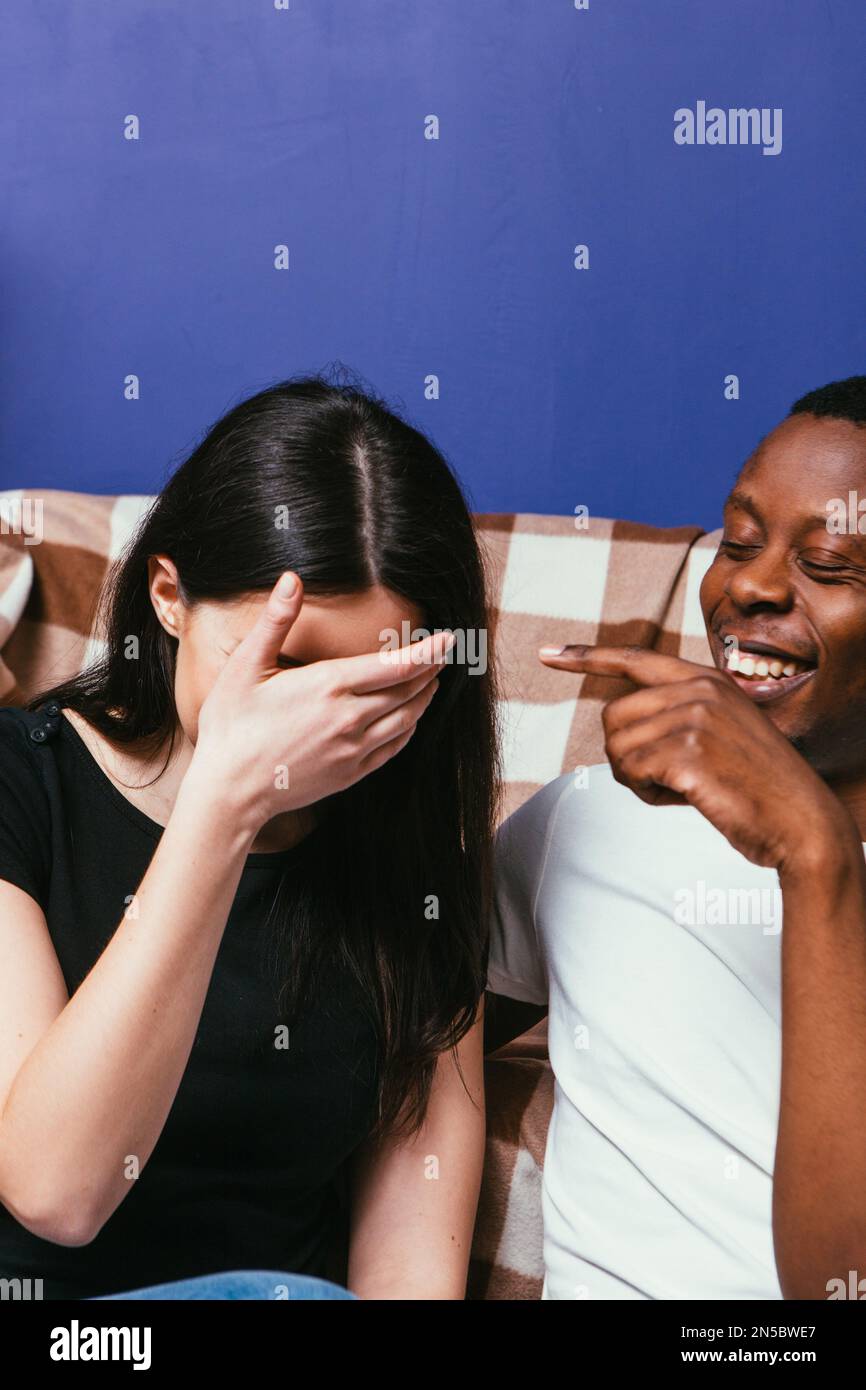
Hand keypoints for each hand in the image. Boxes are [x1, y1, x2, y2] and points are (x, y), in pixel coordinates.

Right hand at [192, 571, 452, 833]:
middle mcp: (350, 718)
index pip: (396, 665)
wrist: (229, 789)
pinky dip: (408, 729)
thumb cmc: (232, 725)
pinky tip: (409, 719)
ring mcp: (353, 749)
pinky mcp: (350, 773)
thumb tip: (292, 579)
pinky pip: (393, 748)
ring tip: (431, 681)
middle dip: (430, 670)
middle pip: (408, 690)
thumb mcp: (246, 666)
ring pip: (406, 720)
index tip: (450, 639)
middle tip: (444, 654)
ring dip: (424, 698)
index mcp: (329, 685)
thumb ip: (275, 621)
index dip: (428, 652)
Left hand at [538, 643, 851, 871]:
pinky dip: (648, 794)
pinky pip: (631, 772)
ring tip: (681, 788)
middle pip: (613, 717)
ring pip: (617, 747)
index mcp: (706, 680)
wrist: (802, 822)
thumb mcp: (721, 733)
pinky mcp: (688, 751)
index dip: (587, 658)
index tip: (548, 655)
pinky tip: (685, 799)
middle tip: (665, 778)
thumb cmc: (757, 788)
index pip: (635, 659)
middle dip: (626, 756)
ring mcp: (695, 717)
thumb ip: (678, 716)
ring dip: (638, 779)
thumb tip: (618, 726)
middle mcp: (699, 689)